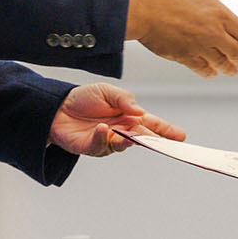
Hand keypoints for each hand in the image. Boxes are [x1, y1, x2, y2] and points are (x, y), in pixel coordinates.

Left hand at [49, 83, 186, 156]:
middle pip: (143, 138)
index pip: (152, 124)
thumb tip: (139, 110)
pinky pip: (102, 145)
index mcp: (130, 116)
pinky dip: (103, 138)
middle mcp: (122, 130)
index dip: (167, 131)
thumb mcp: (106, 91)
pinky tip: (103, 128)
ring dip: (128, 140)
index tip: (180, 136)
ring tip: (129, 133)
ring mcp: (109, 140)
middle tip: (163, 142)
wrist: (57, 107)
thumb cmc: (83, 98)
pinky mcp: (93, 147)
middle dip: (154, 141)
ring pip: (124, 145)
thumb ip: (124, 99)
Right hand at [127, 0, 237, 76]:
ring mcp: (199, 47)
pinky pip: (201, 68)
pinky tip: (211, 73)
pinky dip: (208, 71)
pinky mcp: (184, 56)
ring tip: (232, 71)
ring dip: (229, 69)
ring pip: (221, 63)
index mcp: (220, 13)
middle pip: (237, 53)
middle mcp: (214, 33)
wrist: (142, 8)